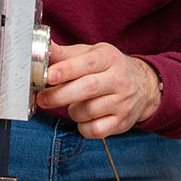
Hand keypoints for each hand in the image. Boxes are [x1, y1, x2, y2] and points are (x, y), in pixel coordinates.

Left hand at [35, 42, 160, 138]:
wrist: (142, 86)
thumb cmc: (107, 68)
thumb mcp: (89, 54)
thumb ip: (64, 54)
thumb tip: (38, 50)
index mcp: (109, 57)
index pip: (87, 63)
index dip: (66, 70)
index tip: (48, 75)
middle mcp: (119, 79)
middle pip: (88, 88)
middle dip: (60, 95)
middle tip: (42, 98)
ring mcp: (123, 102)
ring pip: (89, 111)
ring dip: (72, 111)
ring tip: (72, 103)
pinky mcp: (122, 122)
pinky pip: (96, 130)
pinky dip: (83, 127)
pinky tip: (83, 117)